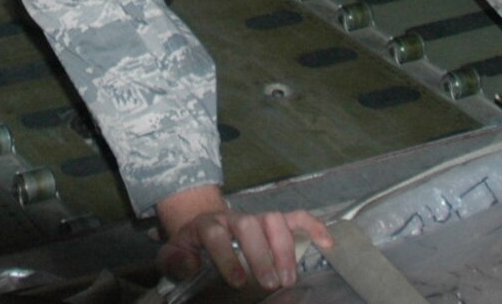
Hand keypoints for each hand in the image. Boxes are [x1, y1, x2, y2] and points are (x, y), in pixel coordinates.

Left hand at [155, 186, 332, 292]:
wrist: (202, 227)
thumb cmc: (191, 247)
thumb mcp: (174, 255)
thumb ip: (175, 261)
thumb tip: (190, 264)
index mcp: (206, 225)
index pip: (215, 234)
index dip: (226, 255)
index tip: (237, 280)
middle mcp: (234, 218)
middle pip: (249, 226)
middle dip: (261, 254)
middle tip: (269, 283)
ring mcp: (256, 218)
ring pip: (273, 220)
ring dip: (283, 248)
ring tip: (288, 279)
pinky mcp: (273, 222)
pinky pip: (296, 217)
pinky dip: (313, 226)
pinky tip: (327, 242)